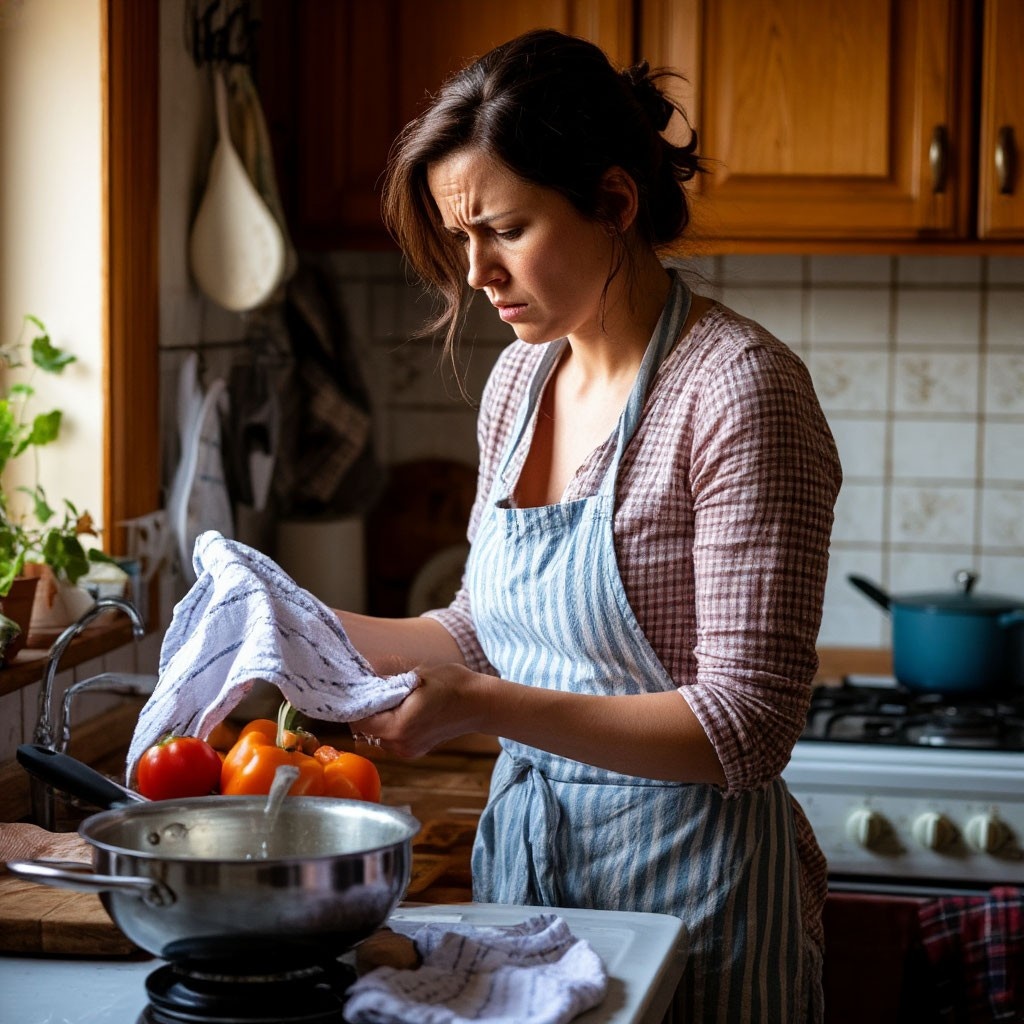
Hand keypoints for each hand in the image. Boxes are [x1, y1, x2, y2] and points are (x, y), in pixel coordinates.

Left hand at [350, 663, 487, 758]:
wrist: (479, 703)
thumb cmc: (451, 685)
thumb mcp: (415, 676)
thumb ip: (386, 682)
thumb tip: (364, 679)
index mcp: (398, 726)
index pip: (359, 719)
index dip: (355, 703)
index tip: (355, 688)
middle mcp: (400, 744)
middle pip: (365, 730)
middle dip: (365, 710)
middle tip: (373, 689)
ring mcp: (407, 750)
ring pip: (376, 735)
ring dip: (377, 718)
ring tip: (391, 698)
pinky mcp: (414, 751)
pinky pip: (389, 739)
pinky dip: (389, 725)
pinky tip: (401, 709)